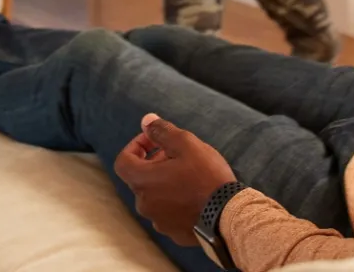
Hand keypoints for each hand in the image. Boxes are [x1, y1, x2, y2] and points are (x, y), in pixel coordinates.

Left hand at [114, 113, 235, 244]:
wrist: (229, 216)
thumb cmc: (206, 177)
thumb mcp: (185, 144)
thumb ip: (162, 131)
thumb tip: (146, 121)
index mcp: (143, 182)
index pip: (123, 161)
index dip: (136, 146)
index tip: (154, 141)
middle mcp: (145, 204)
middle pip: (140, 178)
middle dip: (154, 162)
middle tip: (176, 154)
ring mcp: (159, 222)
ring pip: (154, 195)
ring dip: (164, 181)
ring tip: (188, 174)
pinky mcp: (175, 233)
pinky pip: (168, 212)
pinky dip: (175, 200)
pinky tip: (194, 194)